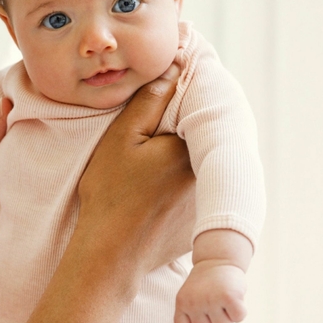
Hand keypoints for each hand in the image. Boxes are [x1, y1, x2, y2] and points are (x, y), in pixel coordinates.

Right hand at [75, 63, 195, 277]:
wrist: (111, 254)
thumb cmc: (111, 194)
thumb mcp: (122, 138)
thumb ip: (149, 101)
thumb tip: (175, 68)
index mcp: (194, 147)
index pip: (203, 106)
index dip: (189, 91)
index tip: (177, 80)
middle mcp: (211, 172)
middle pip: (207, 133)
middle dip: (193, 119)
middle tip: (171, 105)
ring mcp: (210, 198)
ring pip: (206, 159)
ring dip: (194, 147)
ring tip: (169, 138)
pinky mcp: (202, 217)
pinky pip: (202, 185)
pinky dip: (190, 175)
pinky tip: (166, 176)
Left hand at [174, 261, 247, 322]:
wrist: (218, 258)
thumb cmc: (206, 283)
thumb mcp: (193, 298)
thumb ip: (197, 319)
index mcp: (182, 302)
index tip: (201, 312)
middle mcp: (194, 302)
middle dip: (213, 321)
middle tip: (215, 302)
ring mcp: (211, 299)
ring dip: (227, 316)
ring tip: (224, 298)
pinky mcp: (229, 297)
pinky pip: (238, 318)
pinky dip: (240, 311)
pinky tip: (235, 298)